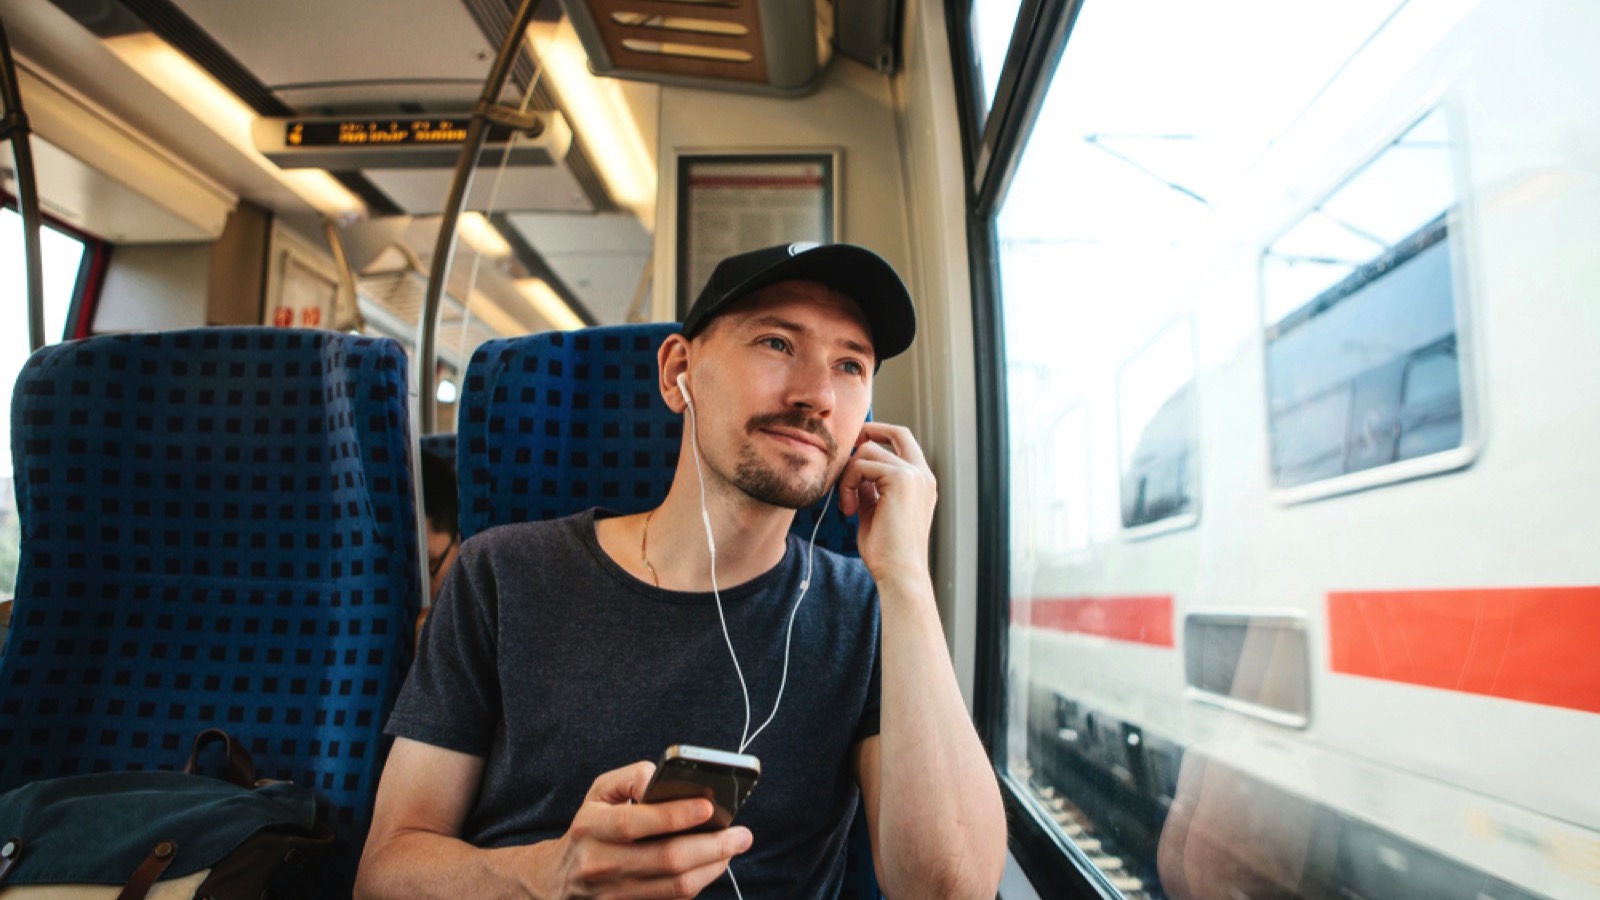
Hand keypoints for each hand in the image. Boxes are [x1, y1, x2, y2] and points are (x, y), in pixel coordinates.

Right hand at [540, 761, 751, 898]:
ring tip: (734, 847)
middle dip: (711, 845)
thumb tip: (664, 778)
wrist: (559, 882)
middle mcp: (601, 864)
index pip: (635, 823)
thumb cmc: (591, 828)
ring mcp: (614, 894)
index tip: (709, 806)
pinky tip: (714, 864)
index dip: (674, 815)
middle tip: (742, 834)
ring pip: (675, 886)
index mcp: (591, 828)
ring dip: (713, 866)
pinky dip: (699, 882)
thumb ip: (632, 776)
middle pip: (666, 859)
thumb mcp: (599, 793)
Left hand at [836, 422, 936, 589]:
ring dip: (848, 475)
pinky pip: (861, 465)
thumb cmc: (886, 551)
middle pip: (895, 432)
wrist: (900, 573)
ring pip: (868, 451)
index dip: (880, 434)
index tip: (856, 445)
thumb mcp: (876, 510)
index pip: (905, 442)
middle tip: (845, 453)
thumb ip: (870, 488)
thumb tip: (855, 469)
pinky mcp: (901, 478)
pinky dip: (847, 484)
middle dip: (866, 434)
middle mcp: (923, 474)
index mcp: (922, 482)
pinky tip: (849, 510)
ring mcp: (915, 474)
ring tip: (848, 505)